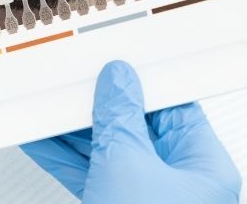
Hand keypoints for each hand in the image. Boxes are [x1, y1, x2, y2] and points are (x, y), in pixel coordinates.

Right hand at [21, 60, 240, 202]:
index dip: (141, 76)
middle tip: (73, 78)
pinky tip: (42, 138)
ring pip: (109, 150)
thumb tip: (117, 82)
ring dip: (75, 127)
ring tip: (47, 102)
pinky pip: (91, 174)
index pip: (174, 102)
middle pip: (137, 124)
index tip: (114, 56)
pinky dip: (65, 156)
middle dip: (99, 102)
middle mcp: (180, 183)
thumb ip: (120, 118)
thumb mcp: (129, 166)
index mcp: (205, 166)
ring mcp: (146, 199)